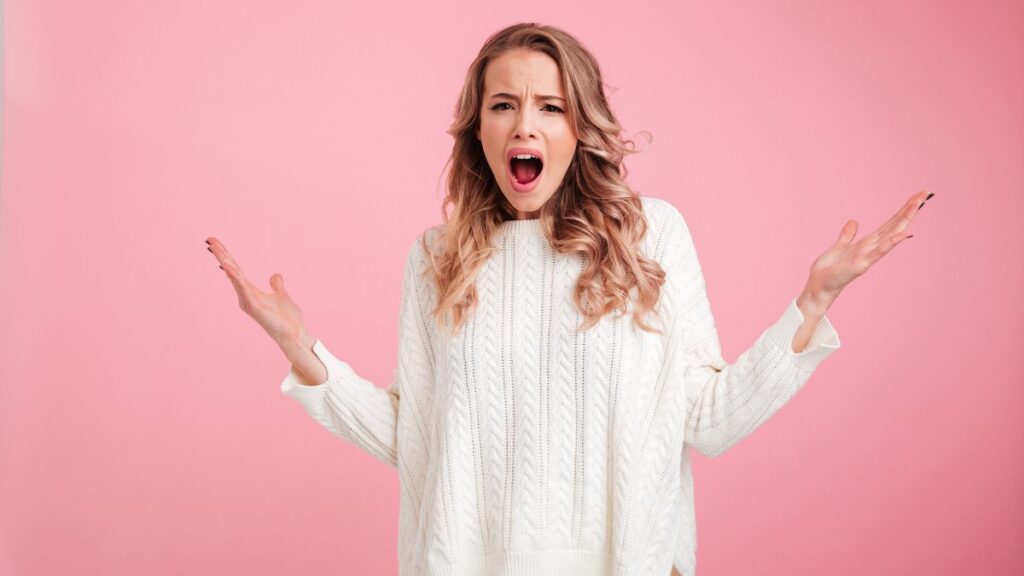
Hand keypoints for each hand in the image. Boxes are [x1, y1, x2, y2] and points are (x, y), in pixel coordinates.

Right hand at [205, 237, 309, 346]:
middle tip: (209, 239)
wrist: (295, 333)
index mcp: (251, 291)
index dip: (227, 256)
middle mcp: (245, 296)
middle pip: (231, 270)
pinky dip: (234, 276)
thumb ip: (276, 286)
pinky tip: (226, 266)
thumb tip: (275, 276)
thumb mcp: (281, 295)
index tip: (215, 243)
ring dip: (224, 261)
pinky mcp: (253, 306)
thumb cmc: (287, 318)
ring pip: (234, 276)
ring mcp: (248, 301)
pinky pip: (242, 288)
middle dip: (221, 254)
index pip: (236, 270)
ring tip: (214, 247)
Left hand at [801, 190, 933, 311]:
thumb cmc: (830, 269)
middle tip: (926, 192)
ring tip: (918, 203)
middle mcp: (873, 247)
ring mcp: (869, 255)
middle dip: (910, 208)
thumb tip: (853, 221)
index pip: (890, 222)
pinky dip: (892, 242)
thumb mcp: (839, 247)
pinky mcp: (862, 264)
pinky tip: (905, 234)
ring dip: (905, 219)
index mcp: (869, 242)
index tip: (918, 195)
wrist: (819, 285)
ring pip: (892, 234)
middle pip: (895, 224)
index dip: (904, 209)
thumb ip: (848, 235)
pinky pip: (879, 251)